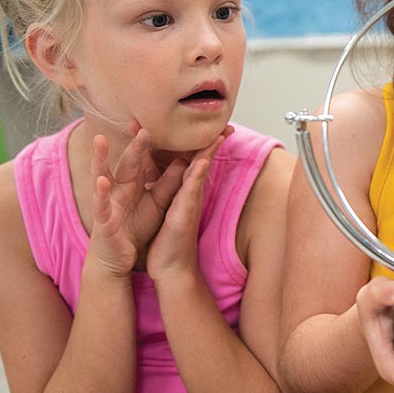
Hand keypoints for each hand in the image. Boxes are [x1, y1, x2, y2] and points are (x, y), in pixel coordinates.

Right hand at [87, 123, 185, 276]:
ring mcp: (108, 203)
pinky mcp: (103, 221)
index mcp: (132, 184)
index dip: (147, 142)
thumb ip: (167, 183)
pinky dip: (100, 192)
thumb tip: (183, 162)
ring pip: (103, 177)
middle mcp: (118, 189)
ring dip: (100, 159)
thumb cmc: (135, 228)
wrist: (118, 259)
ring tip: (100, 140)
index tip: (155, 121)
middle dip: (132, 146)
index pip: (142, 159)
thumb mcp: (157, 203)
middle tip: (139, 124)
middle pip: (126, 164)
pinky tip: (101, 180)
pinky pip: (100, 204)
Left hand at [146, 133, 226, 282]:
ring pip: (200, 173)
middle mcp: (190, 194)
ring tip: (219, 135)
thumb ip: (172, 191)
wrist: (170, 268)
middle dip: (213, 142)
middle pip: (202, 162)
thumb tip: (174, 176)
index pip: (192, 160)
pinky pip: (191, 191)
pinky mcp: (184, 213)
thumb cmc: (168, 240)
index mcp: (183, 191)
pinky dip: (197, 176)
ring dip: (209, 153)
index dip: (198, 142)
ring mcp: (190, 203)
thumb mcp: (168, 209)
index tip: (202, 124)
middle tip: (226, 124)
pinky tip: (203, 162)